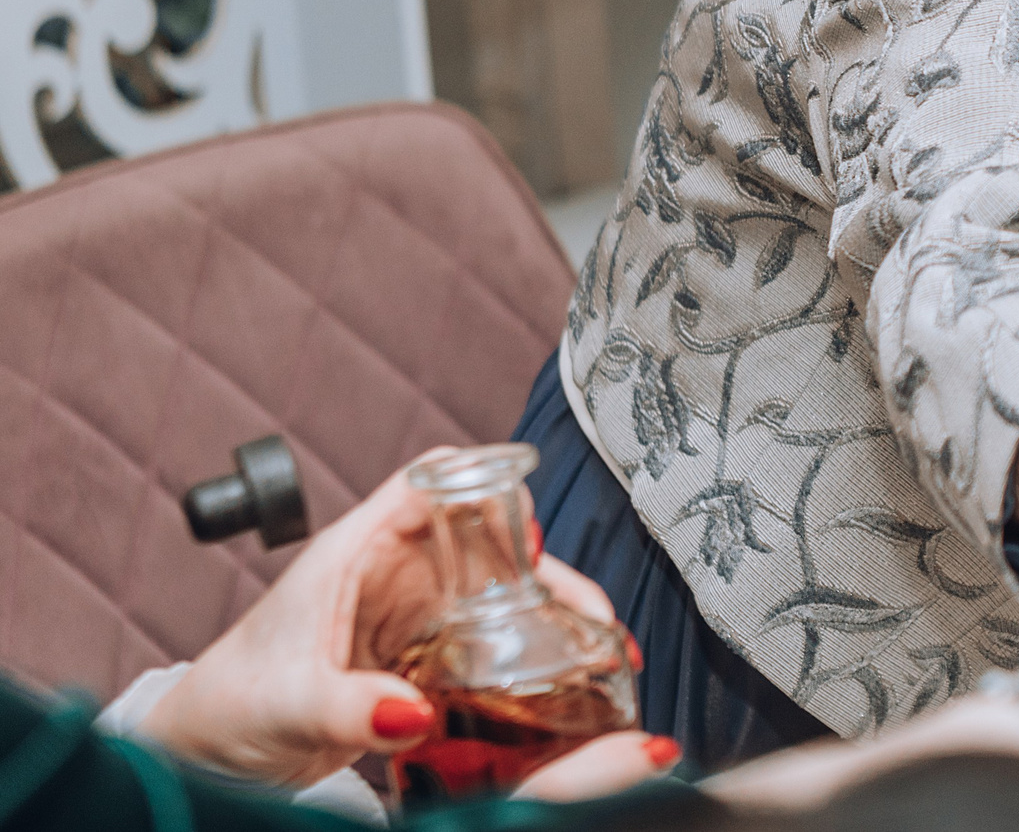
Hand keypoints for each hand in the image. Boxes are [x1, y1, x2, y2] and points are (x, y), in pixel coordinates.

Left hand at [140, 454, 669, 791]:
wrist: (208, 752)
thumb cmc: (228, 706)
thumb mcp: (288, 704)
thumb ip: (349, 708)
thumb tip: (412, 713)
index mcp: (358, 551)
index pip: (434, 479)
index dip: (489, 486)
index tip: (529, 532)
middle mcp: (393, 572)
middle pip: (488, 540)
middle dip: (547, 570)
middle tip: (590, 615)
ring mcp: (412, 615)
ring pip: (500, 594)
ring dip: (549, 618)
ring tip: (598, 652)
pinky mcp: (422, 659)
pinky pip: (491, 646)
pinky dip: (528, 662)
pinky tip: (558, 689)